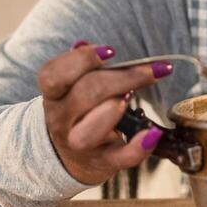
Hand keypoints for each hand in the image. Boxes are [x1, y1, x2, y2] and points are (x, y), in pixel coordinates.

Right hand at [37, 41, 172, 184]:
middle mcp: (61, 121)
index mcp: (54, 96)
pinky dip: (139, 146)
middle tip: (152, 70)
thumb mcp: (72, 88)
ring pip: (91, 130)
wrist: (69, 158)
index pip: (53, 75)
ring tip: (133, 97)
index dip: (80, 60)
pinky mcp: (102, 162)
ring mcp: (79, 144)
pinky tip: (153, 133)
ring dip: (114, 110)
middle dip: (122, 77)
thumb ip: (79, 66)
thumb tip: (83, 43)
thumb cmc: (78, 112)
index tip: (111, 51)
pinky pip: (121, 157)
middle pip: (85, 94)